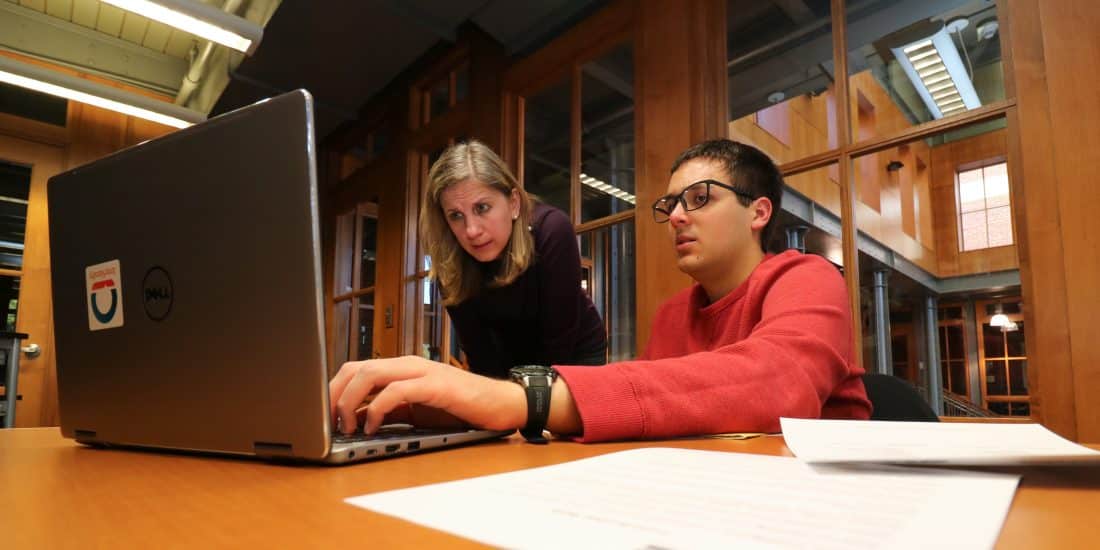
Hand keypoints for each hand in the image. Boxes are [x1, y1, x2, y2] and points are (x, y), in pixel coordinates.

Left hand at [328, 355, 526, 434]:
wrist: (501, 404)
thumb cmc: (461, 408)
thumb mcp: (417, 411)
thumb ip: (389, 410)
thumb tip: (358, 421)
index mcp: (401, 368)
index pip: (355, 368)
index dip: (333, 389)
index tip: (322, 414)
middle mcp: (408, 364)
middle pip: (356, 368)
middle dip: (334, 394)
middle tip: (327, 421)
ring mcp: (422, 372)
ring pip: (371, 374)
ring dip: (351, 401)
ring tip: (348, 425)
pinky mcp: (436, 385)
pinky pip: (397, 391)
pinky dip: (378, 408)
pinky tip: (373, 426)